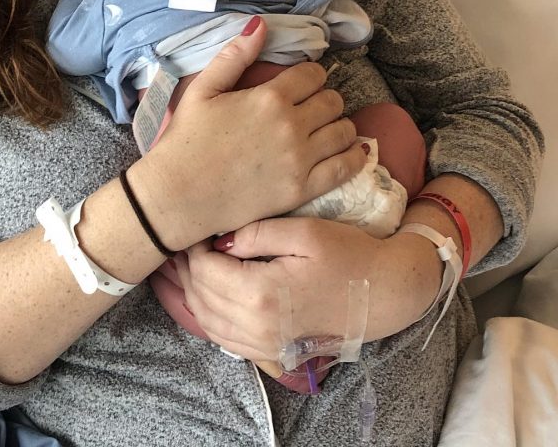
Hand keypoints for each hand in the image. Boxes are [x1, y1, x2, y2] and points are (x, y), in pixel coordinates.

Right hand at [130, 17, 366, 249]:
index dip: (310, 75)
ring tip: (327, 128)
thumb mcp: (203, 89)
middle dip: (325, 99)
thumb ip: (235, 56)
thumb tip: (261, 24)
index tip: (303, 83)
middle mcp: (291, 126)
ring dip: (339, 125)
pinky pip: (344, 169)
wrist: (178, 194)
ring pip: (343, 132)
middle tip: (314, 106)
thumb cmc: (186, 139)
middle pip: (332, 101)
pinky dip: (354, 157)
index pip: (312, 75)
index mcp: (269, 98)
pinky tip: (352, 152)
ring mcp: (299, 160)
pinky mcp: (302, 189)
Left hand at [172, 217, 435, 363]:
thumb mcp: (304, 231)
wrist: (384, 293)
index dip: (193, 244)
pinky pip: (223, 337)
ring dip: (193, 290)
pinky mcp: (270, 350)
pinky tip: (210, 289)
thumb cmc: (348, 254)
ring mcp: (263, 343)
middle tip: (190, 236)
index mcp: (262, 293)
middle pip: (200, 295)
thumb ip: (257, 233)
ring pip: (206, 320)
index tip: (196, 221)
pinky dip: (208, 313)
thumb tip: (220, 238)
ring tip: (193, 259)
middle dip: (187, 266)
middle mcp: (257, 326)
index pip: (204, 270)